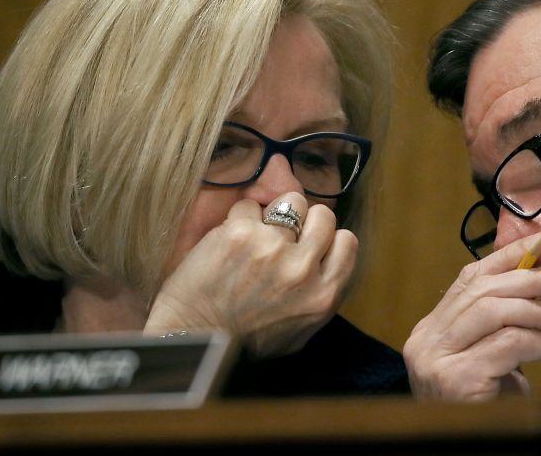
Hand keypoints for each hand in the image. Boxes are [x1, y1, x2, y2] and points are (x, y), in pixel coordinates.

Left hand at [144, 192, 356, 357]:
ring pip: (290, 201)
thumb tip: (331, 255)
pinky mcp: (240, 233)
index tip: (309, 245)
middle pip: (323, 215)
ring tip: (256, 236)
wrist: (194, 337)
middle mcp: (303, 270)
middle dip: (305, 221)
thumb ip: (321, 294)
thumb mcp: (300, 332)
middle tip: (284, 236)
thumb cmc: (245, 338)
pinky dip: (239, 218)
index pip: (347, 241)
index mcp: (323, 296)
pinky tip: (229, 242)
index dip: (327, 239)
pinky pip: (249, 205)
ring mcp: (272, 248)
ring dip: (274, 214)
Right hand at [403, 231, 540, 401]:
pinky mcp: (456, 380)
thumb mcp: (492, 360)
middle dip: (534, 277)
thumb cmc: (488, 411)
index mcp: (430, 330)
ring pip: (496, 311)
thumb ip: (502, 324)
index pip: (469, 279)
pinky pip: (510, 345)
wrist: (470, 451)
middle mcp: (424, 340)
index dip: (508, 256)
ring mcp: (435, 360)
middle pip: (483, 290)